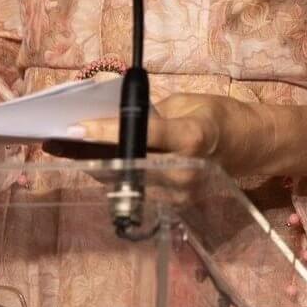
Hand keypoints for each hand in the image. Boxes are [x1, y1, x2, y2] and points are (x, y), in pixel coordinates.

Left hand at [44, 93, 265, 178]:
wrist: (251, 146)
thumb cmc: (220, 115)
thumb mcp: (189, 101)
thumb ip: (153, 112)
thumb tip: (113, 114)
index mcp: (193, 138)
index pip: (144, 134)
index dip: (107, 131)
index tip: (75, 128)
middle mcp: (185, 171)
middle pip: (127, 164)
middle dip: (89, 154)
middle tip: (55, 141)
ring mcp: (181, 194)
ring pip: (126, 181)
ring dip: (93, 165)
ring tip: (62, 150)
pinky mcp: (175, 205)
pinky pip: (135, 189)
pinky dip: (111, 174)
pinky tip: (89, 162)